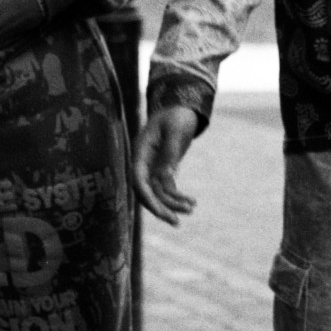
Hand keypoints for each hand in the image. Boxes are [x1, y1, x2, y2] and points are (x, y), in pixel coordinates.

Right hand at [134, 106, 201, 225]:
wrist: (180, 108)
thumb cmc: (176, 115)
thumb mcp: (175, 131)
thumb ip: (170, 153)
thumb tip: (166, 178)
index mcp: (141, 151)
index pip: (138, 180)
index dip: (147, 198)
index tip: (160, 212)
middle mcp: (144, 162)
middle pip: (146, 192)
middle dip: (160, 209)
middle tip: (176, 222)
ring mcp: (153, 167)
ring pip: (158, 193)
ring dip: (172, 204)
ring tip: (191, 209)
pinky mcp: (163, 170)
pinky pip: (167, 189)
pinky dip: (178, 197)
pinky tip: (191, 203)